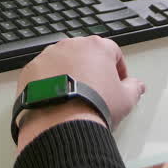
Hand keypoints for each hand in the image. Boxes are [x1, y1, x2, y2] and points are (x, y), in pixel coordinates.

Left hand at [13, 36, 145, 151]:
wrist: (62, 122)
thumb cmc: (97, 106)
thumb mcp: (126, 100)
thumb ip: (133, 88)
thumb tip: (137, 86)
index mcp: (97, 46)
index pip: (112, 52)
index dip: (118, 69)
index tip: (118, 84)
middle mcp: (70, 45)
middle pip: (85, 54)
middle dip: (91, 69)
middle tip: (95, 91)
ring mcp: (47, 56)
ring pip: (61, 61)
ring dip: (68, 73)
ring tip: (73, 97)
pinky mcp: (30, 70)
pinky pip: (42, 73)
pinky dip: (48, 82)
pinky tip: (55, 100)